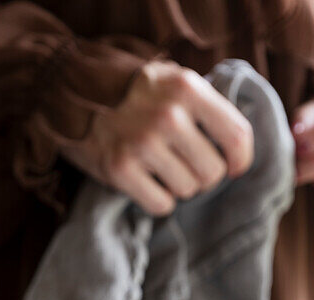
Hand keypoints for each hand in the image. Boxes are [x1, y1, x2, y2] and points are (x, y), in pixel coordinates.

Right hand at [63, 60, 253, 216]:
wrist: (72, 91)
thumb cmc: (132, 92)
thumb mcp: (172, 81)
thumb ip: (206, 106)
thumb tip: (238, 150)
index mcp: (187, 89)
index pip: (236, 136)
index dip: (240, 160)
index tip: (234, 168)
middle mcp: (168, 116)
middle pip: (213, 172)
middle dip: (203, 176)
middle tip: (185, 166)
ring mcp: (141, 144)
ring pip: (188, 190)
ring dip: (178, 186)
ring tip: (160, 168)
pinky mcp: (120, 169)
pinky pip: (161, 204)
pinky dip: (157, 200)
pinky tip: (146, 182)